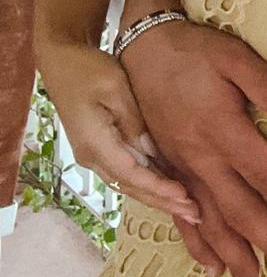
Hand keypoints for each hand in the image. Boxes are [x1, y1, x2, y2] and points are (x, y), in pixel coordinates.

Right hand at [36, 41, 202, 233]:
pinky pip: (126, 171)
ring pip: (129, 184)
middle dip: (163, 202)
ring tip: (187, 208)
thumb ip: (134, 121)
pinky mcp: (100, 148)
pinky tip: (168, 188)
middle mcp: (92, 157)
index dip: (159, 188)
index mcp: (95, 144)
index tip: (185, 197)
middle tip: (196, 214)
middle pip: (131, 187)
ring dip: (157, 197)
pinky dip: (147, 182)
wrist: (60, 61)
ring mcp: (94, 155)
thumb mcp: (116, 87)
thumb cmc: (88, 69)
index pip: (132, 175)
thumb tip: (152, 151)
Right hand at [118, 17, 266, 276]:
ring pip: (210, 222)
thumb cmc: (194, 52)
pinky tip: (212, 266)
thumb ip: (264, 80)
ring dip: (235, 253)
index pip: (265, 172)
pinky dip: (197, 245)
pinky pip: (180, 218)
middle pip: (240, 209)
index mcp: (221, 131)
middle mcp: (200, 159)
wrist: (143, 51)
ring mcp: (181, 170)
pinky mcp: (167, 172)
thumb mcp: (232, 55)